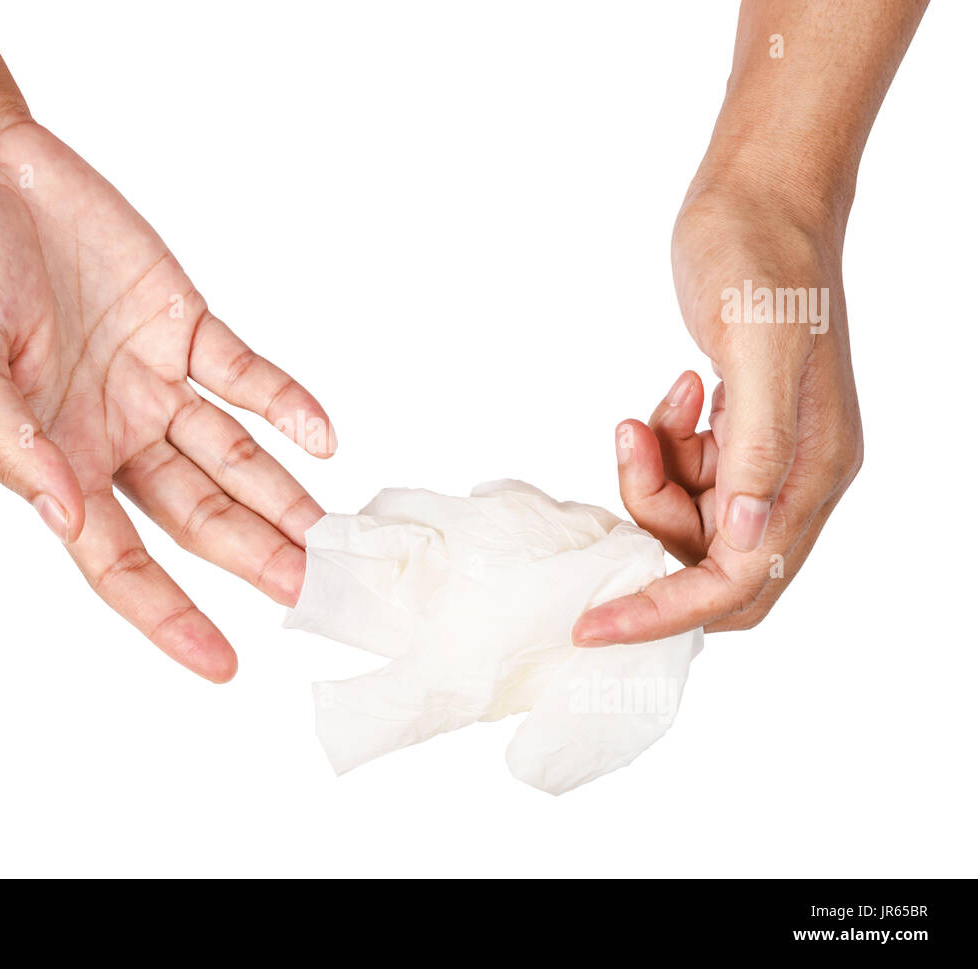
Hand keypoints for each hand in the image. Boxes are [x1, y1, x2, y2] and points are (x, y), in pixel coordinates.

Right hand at [0, 120, 334, 681]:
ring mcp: (154, 380)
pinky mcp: (184, 324)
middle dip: (256, 557)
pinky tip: (320, 435)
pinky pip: (246, 374)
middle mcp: (113, 432)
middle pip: (198, 515)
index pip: (119, 561)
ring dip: (285, 496)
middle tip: (319, 594)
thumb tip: (64, 517)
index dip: (168, 616)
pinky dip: (285, 402)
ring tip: (335, 538)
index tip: (223, 663)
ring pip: (234, 456)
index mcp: (55, 458)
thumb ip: (7, 442)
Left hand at [572, 180, 862, 644]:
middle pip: (713, 568)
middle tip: (624, 468)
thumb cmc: (760, 257)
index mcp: (814, 470)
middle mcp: (798, 476)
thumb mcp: (755, 346)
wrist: (758, 199)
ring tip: (640, 418)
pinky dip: (658, 453)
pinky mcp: (738, 431)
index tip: (591, 624)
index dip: (664, 612)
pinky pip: (687, 479)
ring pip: (691, 522)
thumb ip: (757, 449)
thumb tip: (745, 542)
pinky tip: (663, 400)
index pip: (737, 581)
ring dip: (651, 482)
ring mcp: (768, 455)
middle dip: (653, 543)